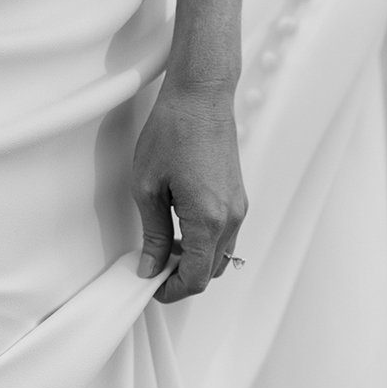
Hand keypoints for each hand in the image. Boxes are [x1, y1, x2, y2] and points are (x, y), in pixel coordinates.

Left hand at [133, 74, 246, 303]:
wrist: (201, 96)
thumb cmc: (172, 132)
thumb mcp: (148, 187)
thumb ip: (154, 234)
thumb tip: (150, 267)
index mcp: (208, 220)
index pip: (195, 278)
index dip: (172, 291)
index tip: (151, 287)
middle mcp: (231, 219)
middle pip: (211, 272)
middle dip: (182, 278)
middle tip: (152, 268)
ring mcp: (238, 208)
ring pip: (220, 255)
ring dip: (194, 261)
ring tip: (164, 247)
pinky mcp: (238, 197)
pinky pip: (225, 235)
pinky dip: (205, 244)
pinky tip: (180, 228)